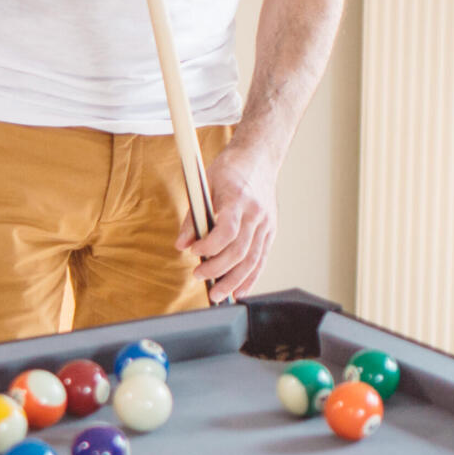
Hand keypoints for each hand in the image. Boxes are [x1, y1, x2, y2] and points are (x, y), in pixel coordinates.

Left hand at [178, 139, 277, 302]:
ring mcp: (266, 223)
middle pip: (239, 250)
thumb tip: (182, 245)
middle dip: (218, 269)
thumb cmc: (229, 170)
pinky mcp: (271, 230)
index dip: (209, 246)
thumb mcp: (204, 185)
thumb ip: (193, 217)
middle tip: (198, 276)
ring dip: (234, 281)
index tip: (194, 251)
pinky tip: (239, 291)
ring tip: (217, 295)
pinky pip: (262, 259)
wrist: (258, 159)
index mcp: (239, 198)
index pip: (227, 230)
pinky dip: (251, 278)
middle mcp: (256, 213)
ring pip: (252, 260)